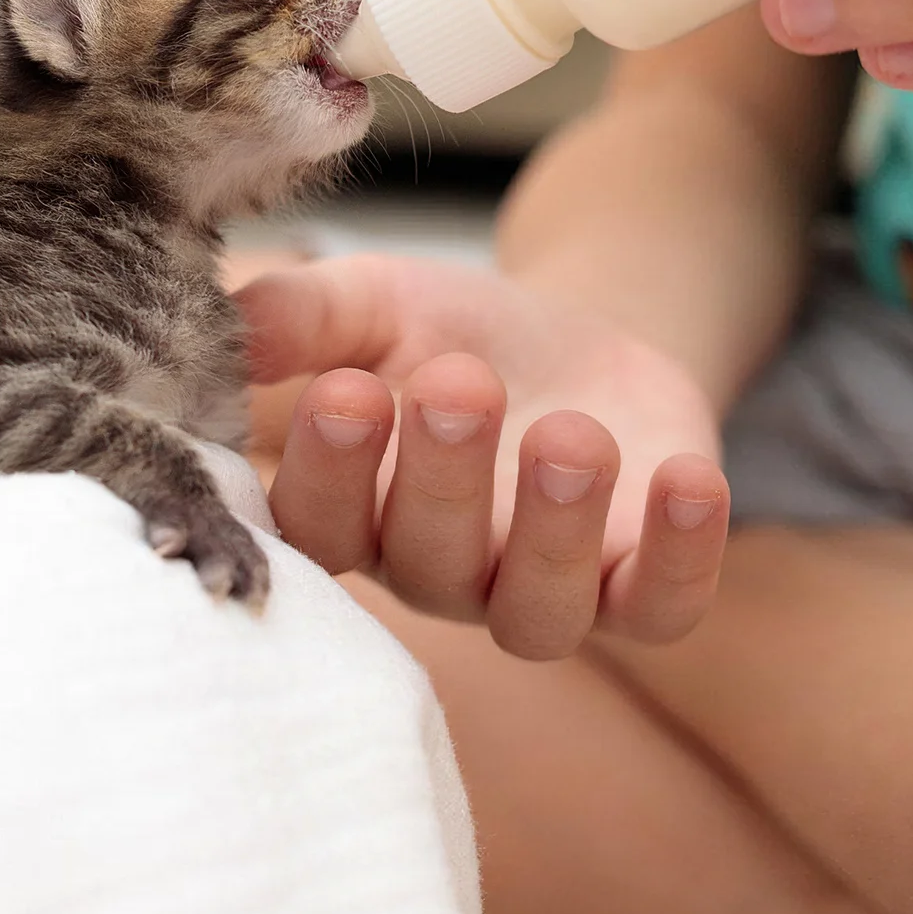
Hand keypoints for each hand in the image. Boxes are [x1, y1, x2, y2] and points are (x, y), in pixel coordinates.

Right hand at [236, 255, 728, 658]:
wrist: (575, 349)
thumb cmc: (450, 334)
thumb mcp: (375, 303)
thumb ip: (303, 315)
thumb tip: (223, 319)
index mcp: (357, 512)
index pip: (320, 524)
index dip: (329, 471)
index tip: (345, 391)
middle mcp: (439, 572)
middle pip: (427, 564)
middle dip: (442, 480)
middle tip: (456, 385)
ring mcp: (540, 590)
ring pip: (538, 610)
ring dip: (553, 530)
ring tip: (569, 435)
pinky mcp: (638, 587)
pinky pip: (659, 606)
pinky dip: (680, 558)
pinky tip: (688, 482)